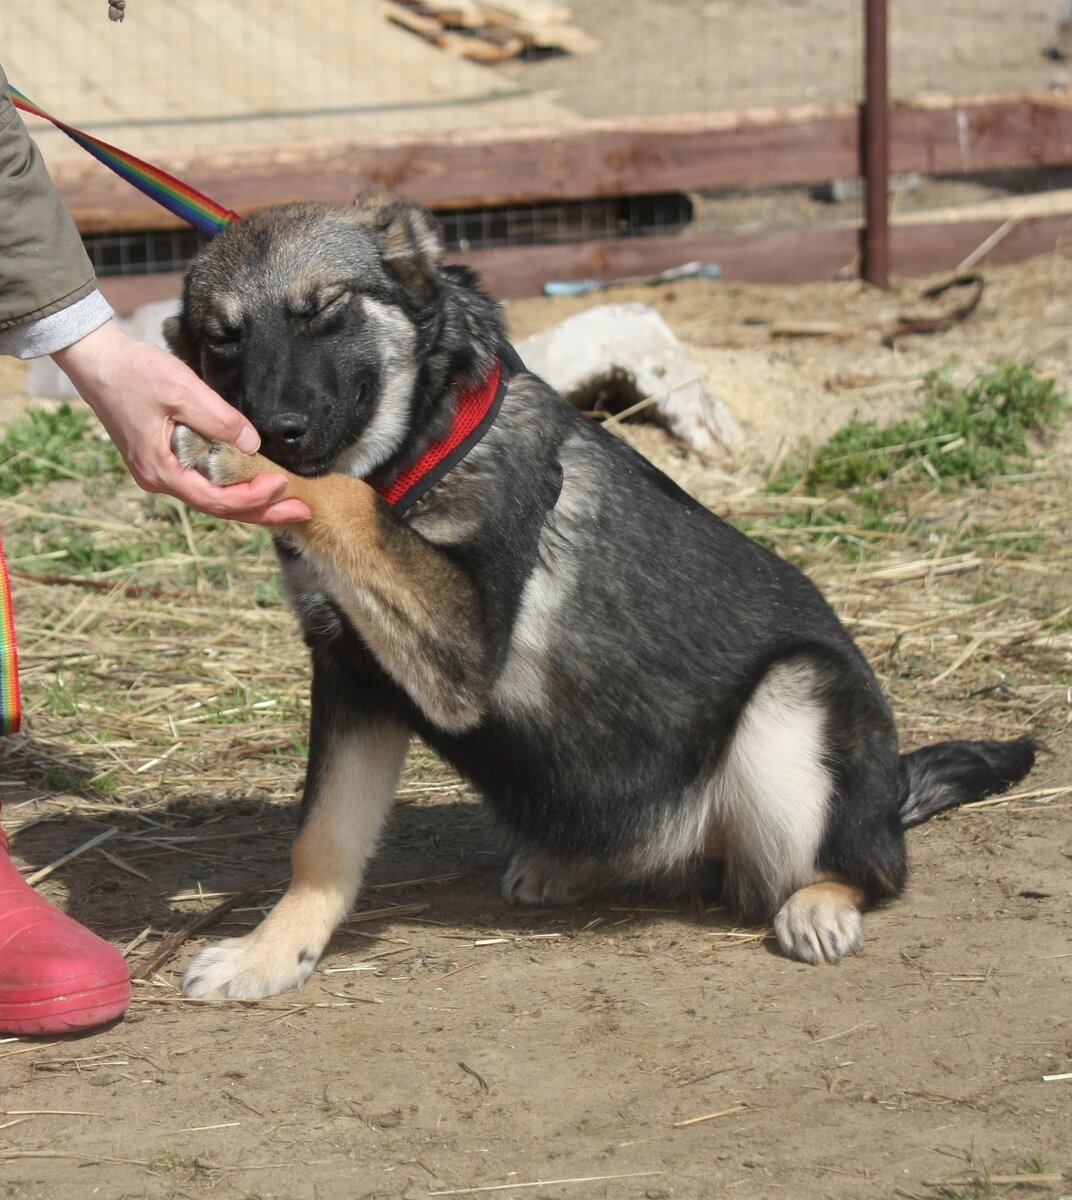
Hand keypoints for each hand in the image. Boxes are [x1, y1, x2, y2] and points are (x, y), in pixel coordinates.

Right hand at [51, 320, 310, 524]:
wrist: (98, 360)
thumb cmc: (134, 372)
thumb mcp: (182, 391)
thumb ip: (219, 420)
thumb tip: (252, 444)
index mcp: (161, 471)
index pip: (216, 500)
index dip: (253, 498)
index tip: (283, 484)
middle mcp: (160, 479)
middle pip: (220, 507)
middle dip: (264, 511)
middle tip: (303, 510)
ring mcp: (162, 472)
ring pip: (214, 497)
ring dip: (252, 501)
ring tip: (289, 502)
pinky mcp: (165, 459)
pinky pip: (205, 482)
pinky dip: (234, 486)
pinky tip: (257, 482)